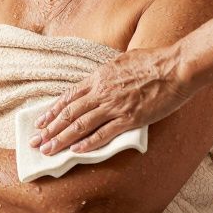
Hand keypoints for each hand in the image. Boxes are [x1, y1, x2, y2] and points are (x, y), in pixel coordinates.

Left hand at [30, 45, 193, 154]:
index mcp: (98, 77)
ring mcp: (115, 106)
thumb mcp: (121, 61)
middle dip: (50, 130)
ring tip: (48, 150)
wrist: (176, 66)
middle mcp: (101, 92)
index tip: (40, 123)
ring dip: (62, 140)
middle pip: (69, 113)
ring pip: (81, 125)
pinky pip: (104, 133)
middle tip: (35, 142)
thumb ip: (106, 73)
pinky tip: (76, 151)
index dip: (52, 112)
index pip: (68, 97)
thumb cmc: (153, 61)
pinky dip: (89, 144)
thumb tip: (99, 79)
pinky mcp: (130, 118)